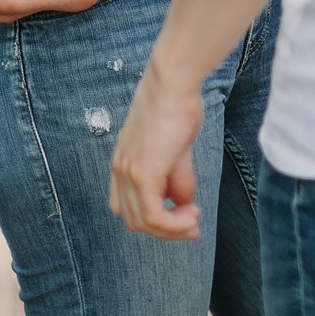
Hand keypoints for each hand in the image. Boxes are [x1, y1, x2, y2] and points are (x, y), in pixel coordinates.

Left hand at [109, 64, 205, 239]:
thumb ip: (176, 179)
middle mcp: (120, 170)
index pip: (126, 205)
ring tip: (194, 219)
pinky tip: (191, 214)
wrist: (173, 85)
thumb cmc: (177, 108)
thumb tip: (183, 204)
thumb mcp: (177, 151)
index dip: (152, 219)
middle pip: (134, 220)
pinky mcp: (142, 174)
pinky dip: (173, 224)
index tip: (181, 216)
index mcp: (124, 162)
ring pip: (142, 223)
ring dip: (172, 229)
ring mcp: (128, 172)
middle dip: (165, 230)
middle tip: (192, 225)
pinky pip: (153, 217)